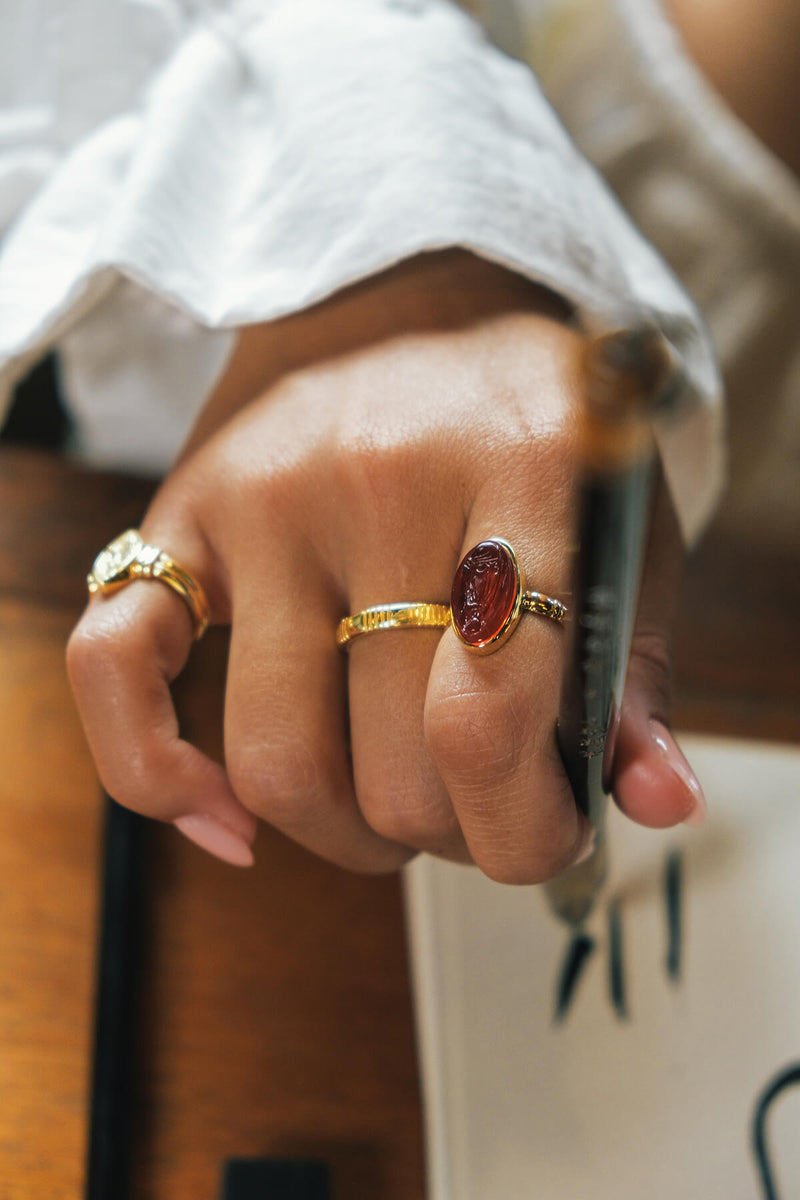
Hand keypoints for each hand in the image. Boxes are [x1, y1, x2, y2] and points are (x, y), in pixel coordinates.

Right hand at [67, 252, 704, 880]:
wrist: (412, 293)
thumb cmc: (530, 430)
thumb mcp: (623, 530)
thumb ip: (638, 677)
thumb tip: (658, 806)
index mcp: (524, 465)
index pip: (493, 715)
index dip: (525, 828)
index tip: (544, 835)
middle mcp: (381, 474)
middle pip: (394, 770)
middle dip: (454, 835)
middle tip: (480, 806)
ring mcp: (266, 494)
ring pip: (278, 762)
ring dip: (347, 834)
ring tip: (392, 802)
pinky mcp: (184, 512)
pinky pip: (115, 672)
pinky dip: (158, 776)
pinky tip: (223, 816)